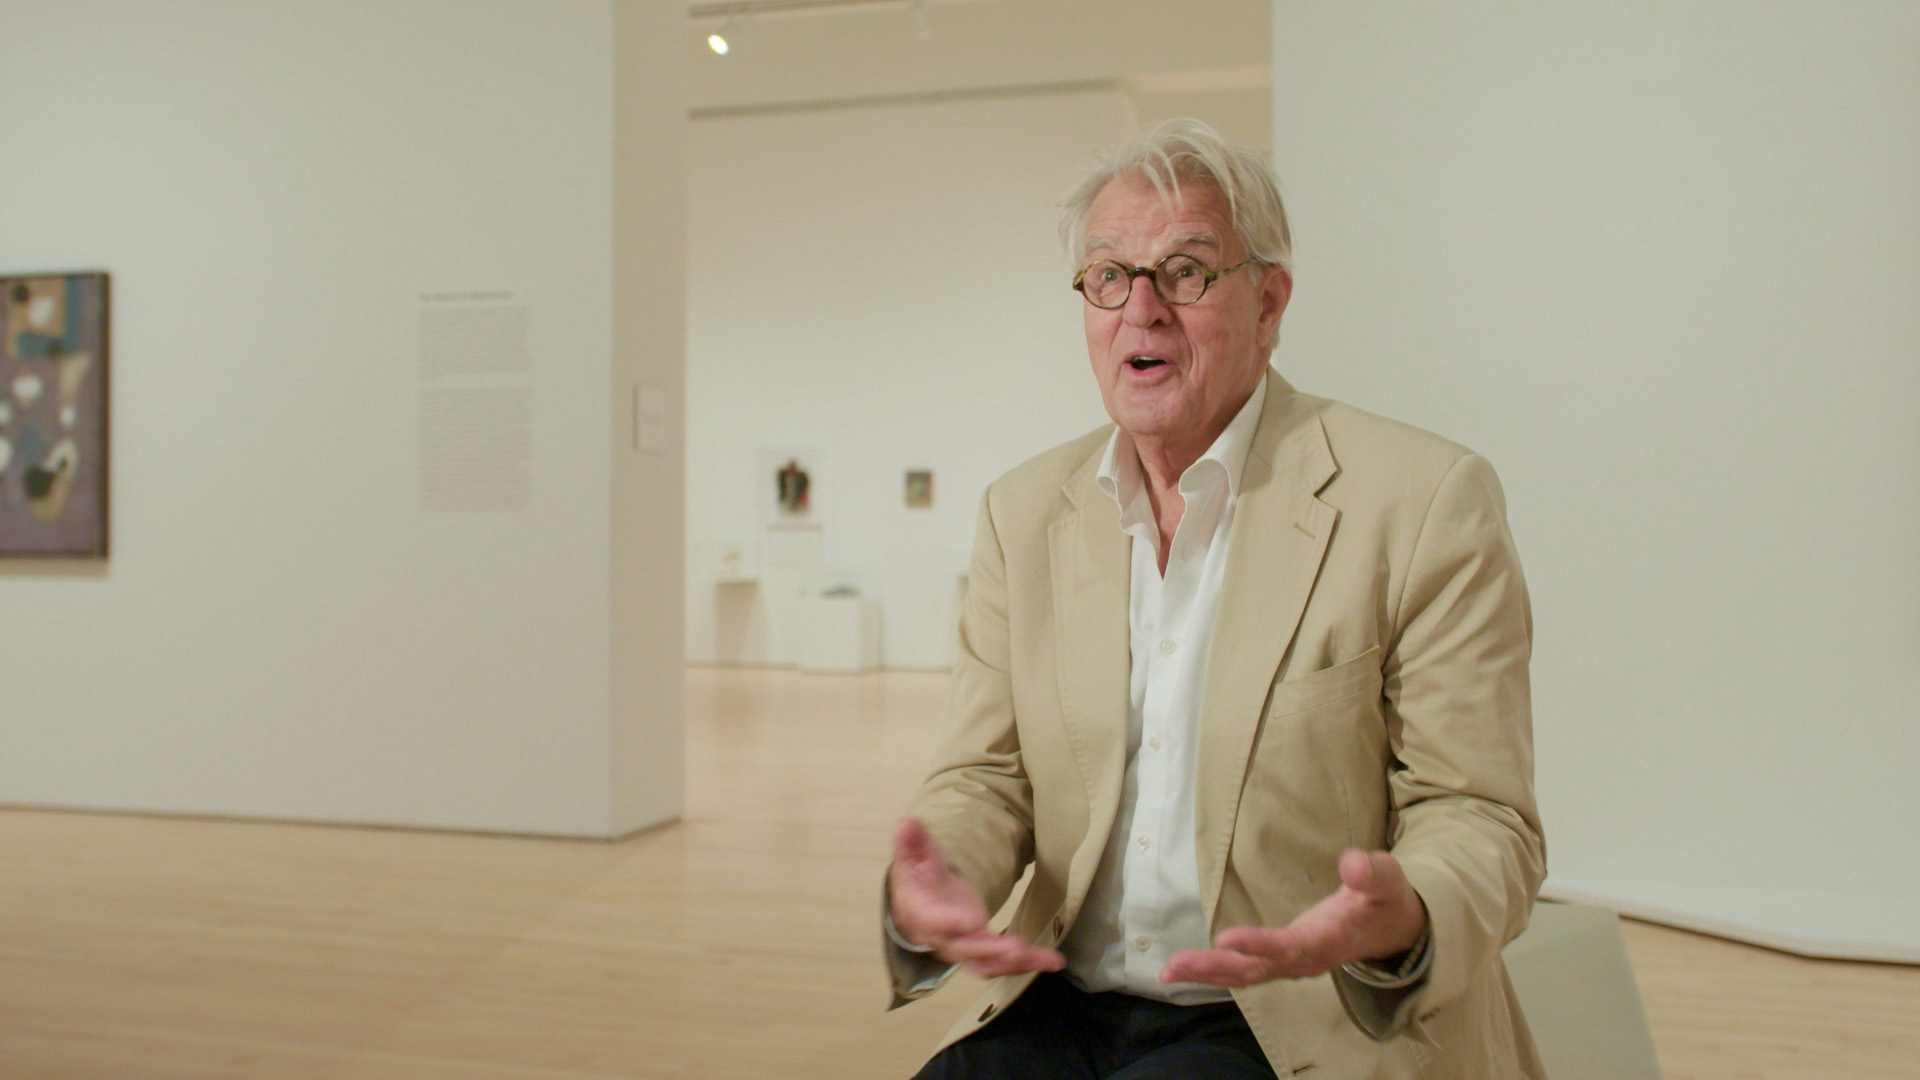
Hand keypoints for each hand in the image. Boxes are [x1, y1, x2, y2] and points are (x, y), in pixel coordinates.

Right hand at [888, 817, 1064, 978]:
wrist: (916, 904)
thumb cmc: (918, 876)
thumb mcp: (913, 855)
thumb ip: (912, 841)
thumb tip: (907, 823)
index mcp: (922, 913)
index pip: (936, 921)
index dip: (954, 923)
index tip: (975, 921)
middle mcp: (942, 938)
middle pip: (967, 949)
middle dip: (993, 950)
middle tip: (1019, 946)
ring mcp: (963, 948)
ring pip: (989, 964)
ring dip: (1018, 963)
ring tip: (1049, 959)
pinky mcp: (981, 951)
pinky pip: (1003, 963)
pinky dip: (1027, 962)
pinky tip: (1052, 960)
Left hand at [1160, 848, 1427, 987]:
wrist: (1392, 929)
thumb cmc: (1384, 900)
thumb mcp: (1386, 880)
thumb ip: (1372, 872)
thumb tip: (1354, 861)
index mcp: (1327, 939)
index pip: (1290, 946)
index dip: (1259, 944)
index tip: (1225, 939)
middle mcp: (1304, 958)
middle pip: (1256, 968)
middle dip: (1216, 967)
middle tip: (1176, 965)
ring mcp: (1291, 962)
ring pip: (1246, 974)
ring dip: (1208, 973)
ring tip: (1168, 971)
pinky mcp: (1282, 959)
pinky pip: (1245, 970)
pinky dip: (1215, 971)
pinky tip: (1183, 969)